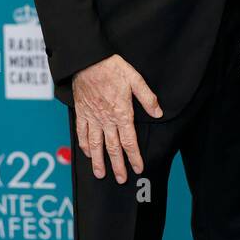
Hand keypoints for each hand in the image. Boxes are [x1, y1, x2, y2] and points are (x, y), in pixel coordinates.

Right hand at [72, 54, 162, 183]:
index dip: (134, 156)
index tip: (138, 168)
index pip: (129, 141)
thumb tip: (158, 114)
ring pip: (95, 144)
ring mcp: (92, 117)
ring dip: (99, 161)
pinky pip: (81, 132)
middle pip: (113, 147)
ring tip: (101, 174)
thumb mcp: (135, 79)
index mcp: (121, 113)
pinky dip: (84, 145)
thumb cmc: (112, 68)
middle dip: (118, 165)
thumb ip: (147, 98)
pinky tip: (87, 154)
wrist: (87, 60)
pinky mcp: (81, 112)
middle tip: (121, 179)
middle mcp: (106, 119)